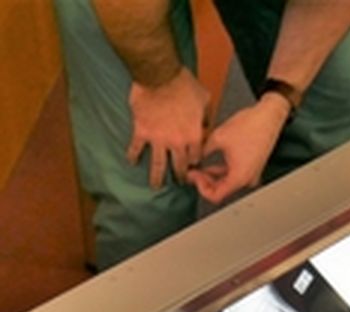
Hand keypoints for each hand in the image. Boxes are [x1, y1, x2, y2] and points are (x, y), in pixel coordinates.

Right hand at [127, 67, 209, 187]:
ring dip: (157, 177)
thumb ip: (206, 116)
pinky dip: (132, 156)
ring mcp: (157, 139)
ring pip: (158, 164)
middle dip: (180, 175)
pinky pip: (135, 148)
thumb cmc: (184, 85)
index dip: (195, 161)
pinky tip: (131, 163)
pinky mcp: (141, 132)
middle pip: (179, 165)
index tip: (193, 165)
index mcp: (194, 136)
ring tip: (155, 186)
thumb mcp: (205, 100)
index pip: (196, 156)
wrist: (159, 76)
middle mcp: (176, 142)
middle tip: (178, 182)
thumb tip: (206, 124)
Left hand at [187, 93, 290, 202]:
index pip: (215, 195)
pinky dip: (222, 172)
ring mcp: (251, 174)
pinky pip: (234, 176)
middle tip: (193, 172)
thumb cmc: (250, 126)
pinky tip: (212, 164)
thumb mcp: (217, 138)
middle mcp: (247, 179)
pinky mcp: (253, 168)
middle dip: (205, 182)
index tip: (194, 176)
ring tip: (200, 168)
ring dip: (212, 177)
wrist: (268, 117)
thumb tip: (193, 159)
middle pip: (221, 191)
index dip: (200, 187)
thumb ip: (202, 152)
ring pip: (227, 184)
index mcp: (239, 177)